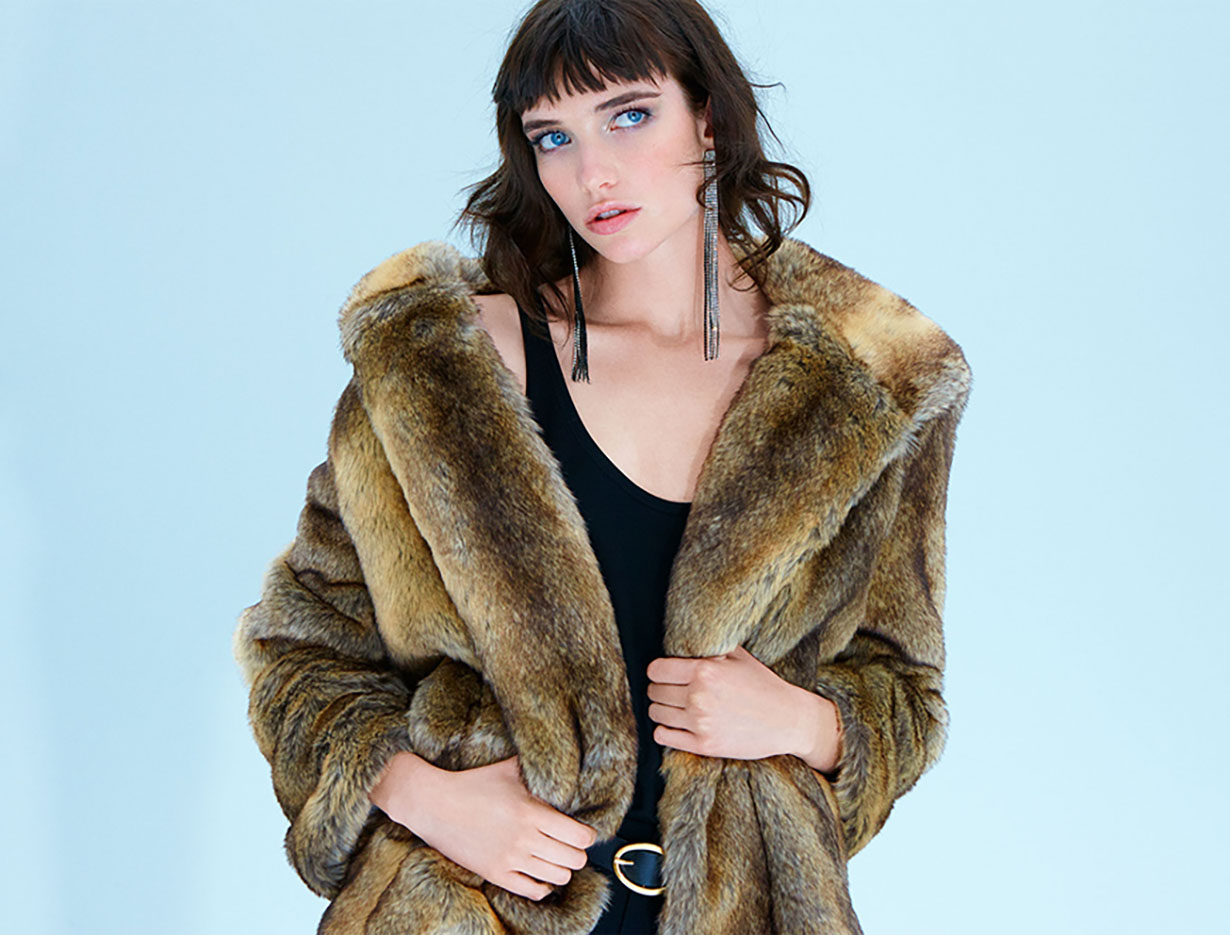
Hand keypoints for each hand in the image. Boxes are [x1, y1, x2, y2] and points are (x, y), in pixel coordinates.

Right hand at [371, 752, 598, 901]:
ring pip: (558, 877)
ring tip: (556, 857)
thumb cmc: (471, 783)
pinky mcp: (495, 874)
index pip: (580, 836)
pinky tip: (541, 874)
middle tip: (570, 844)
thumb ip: (536, 768)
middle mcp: (524, 839)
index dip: (587, 835)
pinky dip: (543, 885)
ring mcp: (509, 860)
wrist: (433, 804)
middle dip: (577, 852)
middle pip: (574, 859)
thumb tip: (559, 756)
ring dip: (562, 867)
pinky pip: (533, 891)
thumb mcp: (508, 769)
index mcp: (531, 812)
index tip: (583, 831)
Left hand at [646, 645, 841, 768]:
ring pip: (657, 714)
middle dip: (659, 690)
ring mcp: (700, 723)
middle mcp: (699, 696)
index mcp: (705, 670)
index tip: (663, 674)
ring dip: (661, 710)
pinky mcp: (704, 745)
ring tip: (673, 707)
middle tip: (670, 690)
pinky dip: (664, 731)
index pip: (657, 670)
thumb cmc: (764, 685)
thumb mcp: (738, 656)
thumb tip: (683, 639)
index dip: (658, 671)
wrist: (788, 720)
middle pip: (655, 692)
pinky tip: (675, 725)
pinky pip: (663, 737)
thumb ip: (709, 648)